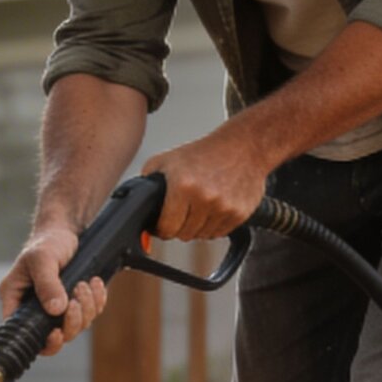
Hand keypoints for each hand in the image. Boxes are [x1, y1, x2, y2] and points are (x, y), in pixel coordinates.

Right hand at [0, 224, 108, 356]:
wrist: (66, 232)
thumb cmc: (46, 243)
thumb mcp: (42, 259)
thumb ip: (47, 284)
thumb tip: (56, 309)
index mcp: (17, 301)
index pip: (25, 334)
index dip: (43, 342)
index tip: (57, 332)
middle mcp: (36, 309)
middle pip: (57, 335)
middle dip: (72, 321)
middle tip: (76, 299)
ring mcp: (58, 309)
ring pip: (77, 326)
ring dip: (86, 307)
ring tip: (85, 283)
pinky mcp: (77, 304)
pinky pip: (91, 314)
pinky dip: (96, 300)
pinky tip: (94, 282)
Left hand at [143, 127, 274, 240]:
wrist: (244, 146)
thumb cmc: (206, 153)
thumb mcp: (168, 160)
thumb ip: (148, 180)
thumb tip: (137, 204)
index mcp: (183, 185)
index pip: (167, 228)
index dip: (161, 229)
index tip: (162, 225)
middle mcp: (204, 198)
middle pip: (184, 235)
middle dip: (179, 227)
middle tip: (181, 213)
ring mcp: (224, 207)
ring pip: (202, 236)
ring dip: (197, 227)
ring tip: (199, 207)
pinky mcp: (240, 213)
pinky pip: (220, 233)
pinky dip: (214, 225)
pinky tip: (214, 207)